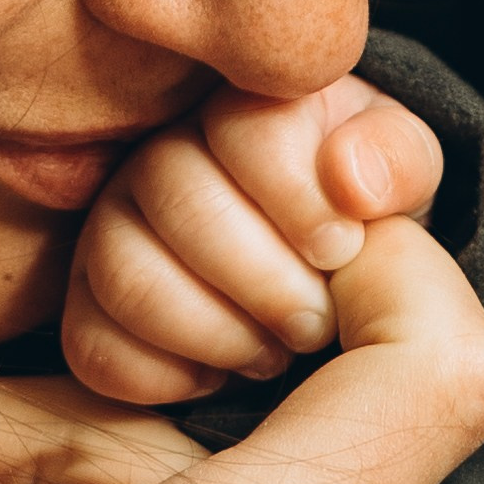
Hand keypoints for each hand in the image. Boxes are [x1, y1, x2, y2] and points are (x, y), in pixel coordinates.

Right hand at [63, 75, 445, 404]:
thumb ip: (394, 159)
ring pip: (127, 272)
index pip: (245, 127)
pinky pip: (93, 346)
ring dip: (216, 331)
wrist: (312, 276)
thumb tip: (350, 179)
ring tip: (271, 353)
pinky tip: (216, 377)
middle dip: (262, 277)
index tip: (340, 250)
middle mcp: (163, 153)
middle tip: (315, 323)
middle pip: (178, 194)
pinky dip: (165, 378)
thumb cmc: (355, 216)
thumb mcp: (398, 176)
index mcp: (244, 104)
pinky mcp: (85, 301)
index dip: (297, 196)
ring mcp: (111, 226)